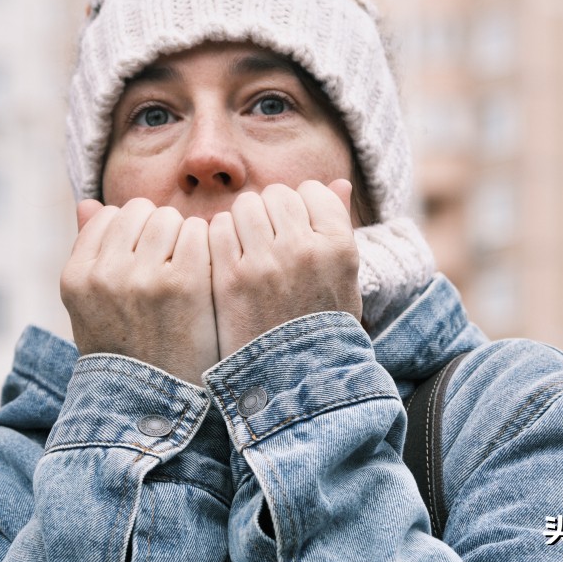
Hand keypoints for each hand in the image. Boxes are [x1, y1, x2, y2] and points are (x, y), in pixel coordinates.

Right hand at [60, 198, 218, 385]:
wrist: (157, 406)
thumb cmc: (127, 351)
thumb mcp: (91, 307)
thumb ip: (88, 251)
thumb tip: (86, 201)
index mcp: (76, 276)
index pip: (110, 216)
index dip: (133, 233)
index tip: (143, 261)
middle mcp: (105, 274)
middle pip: (141, 211)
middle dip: (158, 231)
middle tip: (169, 266)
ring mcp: (144, 277)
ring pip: (169, 218)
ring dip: (183, 237)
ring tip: (185, 271)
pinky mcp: (185, 283)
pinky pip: (198, 233)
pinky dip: (206, 248)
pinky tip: (205, 275)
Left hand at [208, 180, 360, 359]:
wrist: (295, 379)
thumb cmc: (322, 324)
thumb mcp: (344, 276)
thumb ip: (338, 225)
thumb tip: (339, 182)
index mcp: (339, 245)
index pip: (312, 191)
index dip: (301, 207)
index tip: (296, 229)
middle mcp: (304, 248)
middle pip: (277, 195)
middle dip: (271, 213)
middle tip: (269, 241)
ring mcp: (266, 262)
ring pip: (246, 206)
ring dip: (244, 222)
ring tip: (249, 249)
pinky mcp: (232, 278)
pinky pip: (218, 229)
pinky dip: (221, 239)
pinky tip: (230, 260)